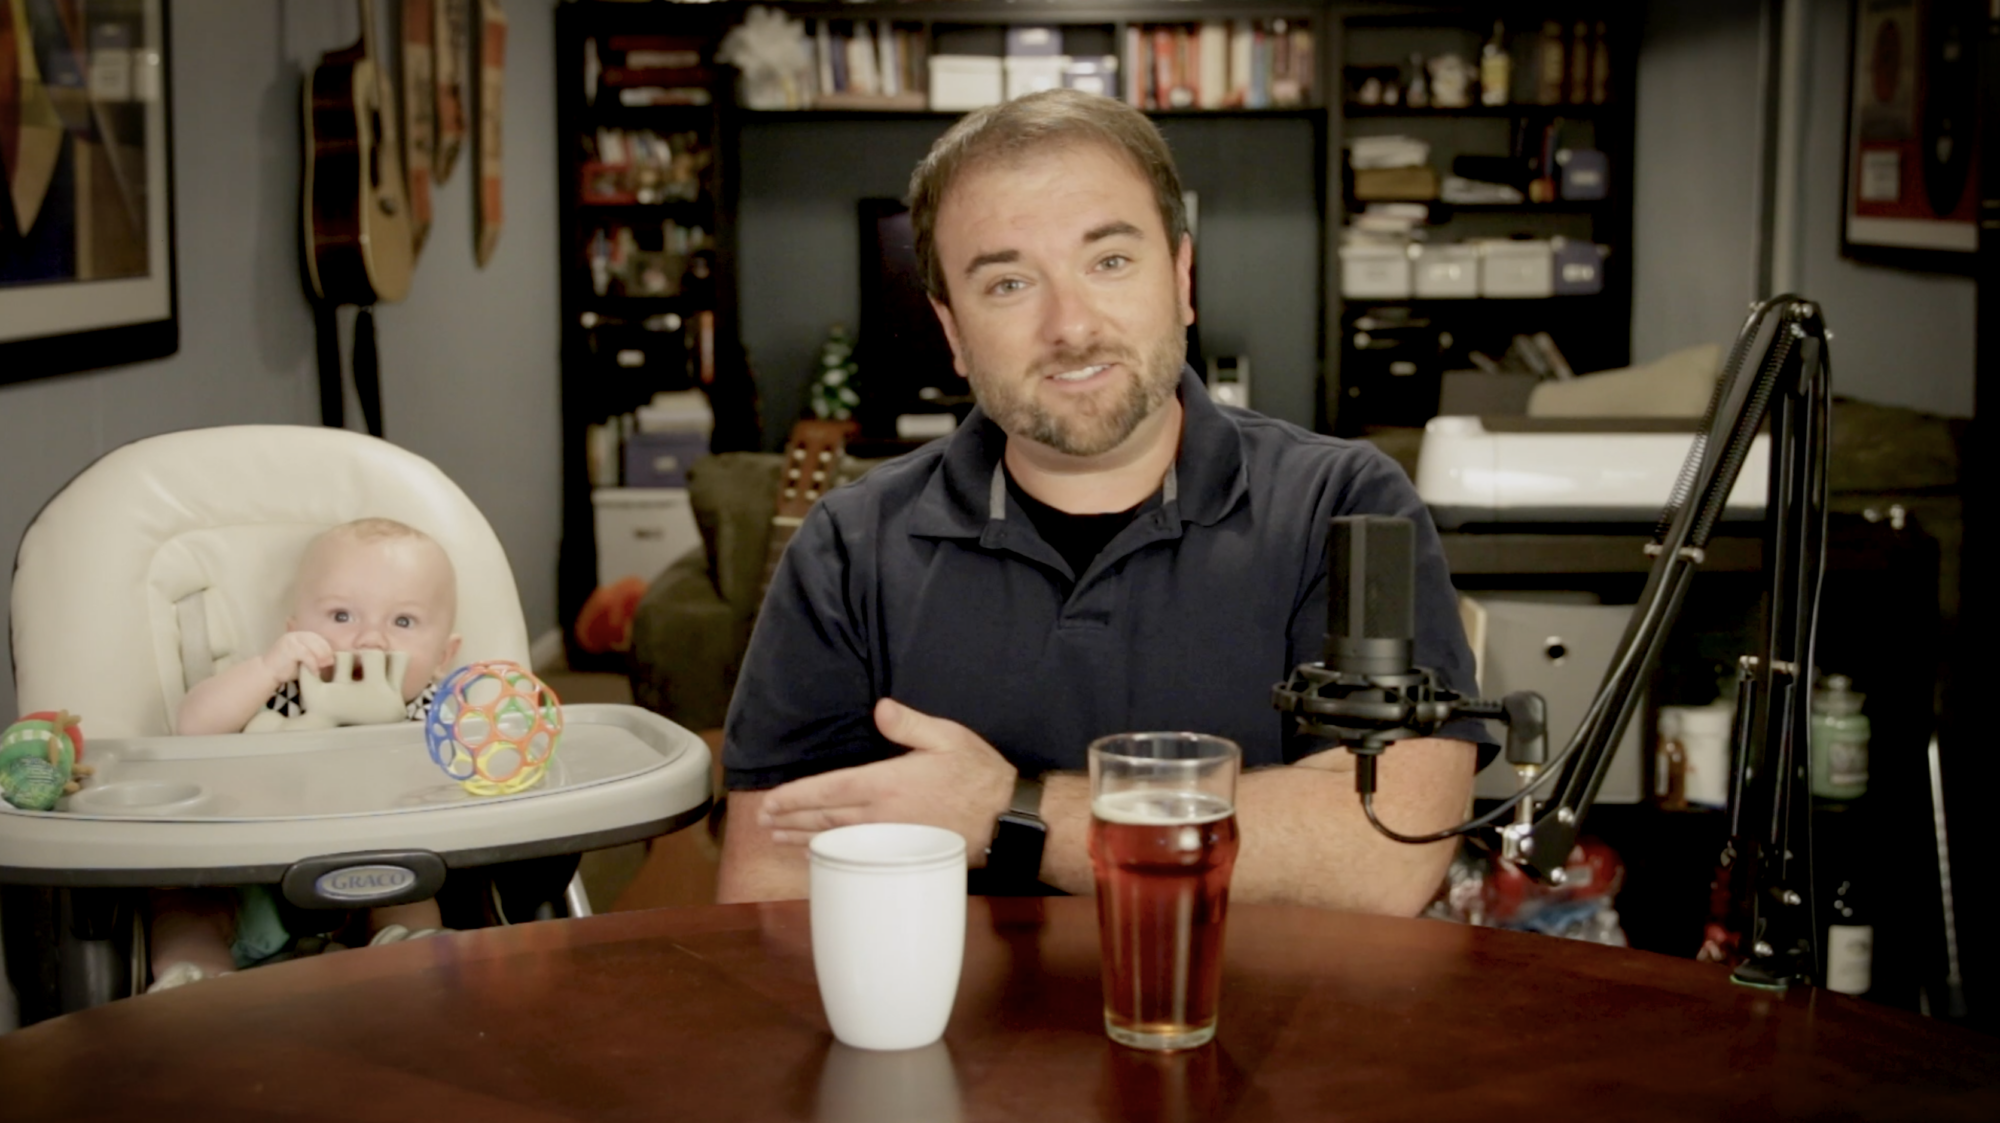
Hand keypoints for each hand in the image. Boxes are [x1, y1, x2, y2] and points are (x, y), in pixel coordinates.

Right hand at [260, 631, 333, 687]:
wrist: (267, 672)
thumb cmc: (287, 667)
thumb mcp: (303, 659)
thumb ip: (314, 655)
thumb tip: (332, 658)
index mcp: (300, 635)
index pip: (319, 638)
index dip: (327, 648)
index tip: (333, 659)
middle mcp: (296, 635)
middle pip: (318, 641)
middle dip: (326, 653)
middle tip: (330, 664)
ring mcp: (291, 640)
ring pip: (313, 647)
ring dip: (321, 659)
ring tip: (323, 668)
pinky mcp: (289, 648)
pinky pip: (307, 655)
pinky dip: (313, 665)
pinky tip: (314, 673)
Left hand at [757, 698, 1015, 860]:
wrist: (1006, 819)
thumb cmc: (977, 774)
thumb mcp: (946, 737)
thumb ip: (909, 724)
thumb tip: (880, 708)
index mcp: (885, 784)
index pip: (828, 792)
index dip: (795, 797)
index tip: (770, 803)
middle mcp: (881, 815)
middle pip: (825, 820)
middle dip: (791, 820)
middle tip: (763, 822)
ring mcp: (890, 839)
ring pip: (837, 840)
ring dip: (804, 840)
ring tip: (779, 839)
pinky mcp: (902, 854)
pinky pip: (857, 855)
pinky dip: (833, 854)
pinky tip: (822, 854)